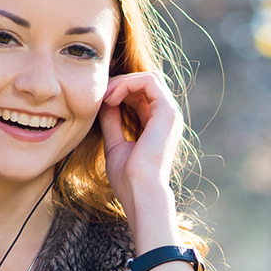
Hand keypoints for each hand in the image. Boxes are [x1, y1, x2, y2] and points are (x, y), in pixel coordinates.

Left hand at [99, 71, 183, 208]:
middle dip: (120, 84)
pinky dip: (128, 84)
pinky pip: (149, 81)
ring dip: (123, 82)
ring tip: (105, 96)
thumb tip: (104, 103)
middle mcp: (168, 117)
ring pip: (148, 78)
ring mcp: (171, 113)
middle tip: (100, 97)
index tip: (99, 103)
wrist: (140, 192)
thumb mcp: (115, 144)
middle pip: (145, 83)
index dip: (120, 92)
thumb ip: (112, 122)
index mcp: (158, 125)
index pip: (141, 95)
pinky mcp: (167, 111)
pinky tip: (112, 98)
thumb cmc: (128, 177)